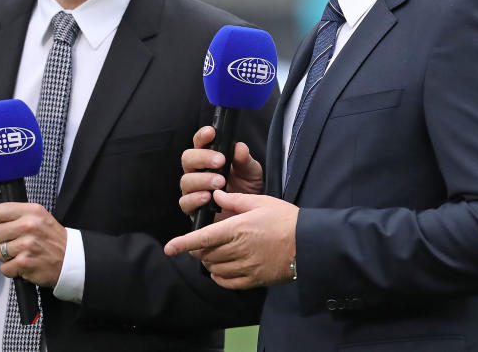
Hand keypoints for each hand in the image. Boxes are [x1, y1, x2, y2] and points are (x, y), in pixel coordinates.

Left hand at [0, 202, 66, 286]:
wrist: (70, 259)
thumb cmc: (52, 238)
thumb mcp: (36, 217)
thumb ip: (10, 212)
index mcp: (32, 211)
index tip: (8, 227)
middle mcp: (30, 226)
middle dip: (3, 241)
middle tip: (18, 243)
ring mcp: (27, 245)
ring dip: (8, 257)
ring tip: (23, 254)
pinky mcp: (25, 262)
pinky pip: (4, 268)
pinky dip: (13, 270)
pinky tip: (25, 264)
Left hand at [164, 190, 297, 289]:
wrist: (309, 243)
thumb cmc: (286, 218)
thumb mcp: (261, 202)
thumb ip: (235, 201)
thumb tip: (216, 195)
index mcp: (238, 228)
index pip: (203, 238)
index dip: (184, 243)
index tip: (169, 248)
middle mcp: (239, 250)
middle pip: (206, 254)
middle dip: (199, 249)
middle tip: (202, 241)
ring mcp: (246, 267)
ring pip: (215, 269)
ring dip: (210, 261)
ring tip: (216, 251)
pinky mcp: (253, 280)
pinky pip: (227, 282)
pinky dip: (220, 276)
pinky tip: (223, 268)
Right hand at [178, 126, 263, 220]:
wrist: (249, 215)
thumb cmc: (247, 188)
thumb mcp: (251, 172)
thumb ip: (244, 160)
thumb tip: (239, 147)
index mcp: (209, 157)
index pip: (200, 142)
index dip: (202, 136)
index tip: (211, 133)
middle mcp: (197, 171)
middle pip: (188, 158)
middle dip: (202, 158)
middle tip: (220, 162)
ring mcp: (193, 190)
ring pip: (186, 180)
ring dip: (202, 179)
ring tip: (219, 182)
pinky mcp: (193, 208)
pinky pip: (185, 202)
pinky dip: (195, 198)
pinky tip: (208, 197)